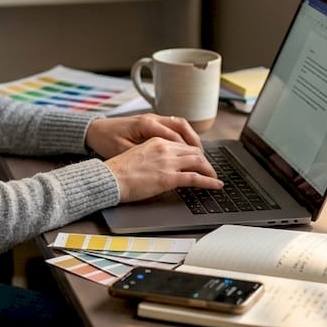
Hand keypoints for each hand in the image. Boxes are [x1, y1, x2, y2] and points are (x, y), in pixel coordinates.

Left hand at [84, 113, 201, 158]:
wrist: (93, 130)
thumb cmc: (105, 141)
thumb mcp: (123, 152)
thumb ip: (144, 157)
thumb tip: (163, 168)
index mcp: (146, 124)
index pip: (175, 136)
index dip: (189, 152)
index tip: (198, 164)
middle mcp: (152, 118)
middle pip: (182, 127)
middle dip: (195, 143)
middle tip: (204, 160)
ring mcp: (152, 119)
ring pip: (179, 125)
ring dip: (190, 138)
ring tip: (199, 154)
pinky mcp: (150, 123)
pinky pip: (172, 127)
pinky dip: (182, 136)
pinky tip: (186, 148)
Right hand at [103, 137, 222, 202]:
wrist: (110, 178)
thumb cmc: (118, 170)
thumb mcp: (138, 154)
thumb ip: (154, 156)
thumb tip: (164, 165)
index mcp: (157, 141)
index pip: (183, 145)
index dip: (194, 154)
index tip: (199, 161)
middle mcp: (165, 148)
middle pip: (194, 151)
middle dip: (205, 161)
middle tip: (210, 170)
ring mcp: (168, 163)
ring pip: (198, 162)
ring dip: (209, 171)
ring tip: (214, 178)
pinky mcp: (169, 178)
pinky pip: (196, 178)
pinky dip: (209, 181)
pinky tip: (216, 185)